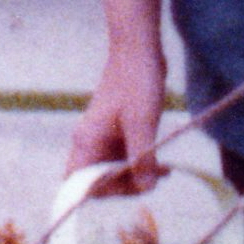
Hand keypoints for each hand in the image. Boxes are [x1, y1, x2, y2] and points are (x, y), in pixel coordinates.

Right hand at [70, 42, 165, 193]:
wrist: (137, 50)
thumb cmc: (136, 82)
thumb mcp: (143, 124)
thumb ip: (142, 158)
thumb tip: (146, 188)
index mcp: (86, 141)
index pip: (80, 185)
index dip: (101, 194)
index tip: (131, 187)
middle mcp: (88, 143)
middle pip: (97, 183)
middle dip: (125, 186)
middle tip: (152, 179)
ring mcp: (101, 138)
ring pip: (112, 172)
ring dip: (136, 176)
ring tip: (163, 171)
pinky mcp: (115, 133)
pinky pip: (122, 159)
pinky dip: (139, 164)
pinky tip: (161, 165)